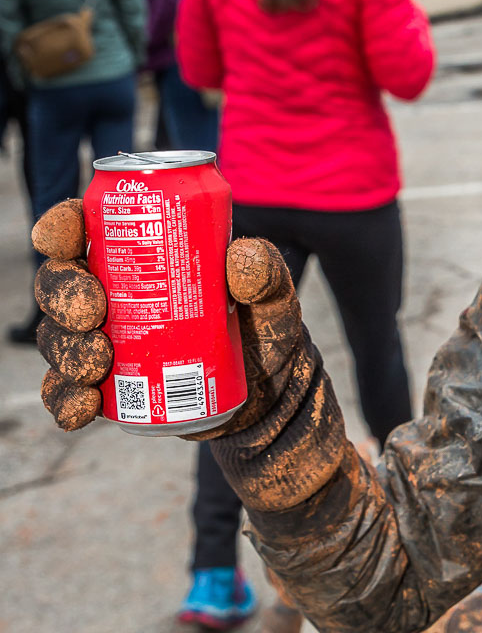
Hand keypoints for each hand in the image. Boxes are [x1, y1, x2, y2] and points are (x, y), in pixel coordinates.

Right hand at [33, 199, 304, 436]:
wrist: (270, 394)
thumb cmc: (264, 326)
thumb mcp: (274, 294)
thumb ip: (266, 271)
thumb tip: (242, 260)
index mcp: (140, 252)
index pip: (85, 226)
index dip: (61, 227)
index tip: (64, 240)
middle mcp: (110, 293)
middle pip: (60, 282)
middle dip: (64, 294)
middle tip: (92, 312)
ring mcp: (103, 341)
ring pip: (57, 337)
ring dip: (67, 348)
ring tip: (98, 359)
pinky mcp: (107, 387)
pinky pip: (68, 392)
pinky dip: (67, 400)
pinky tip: (85, 405)